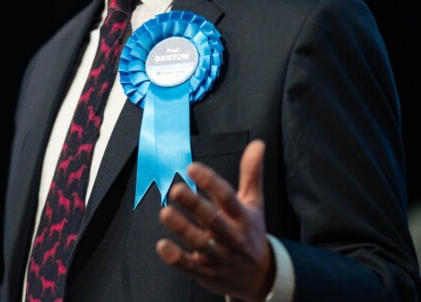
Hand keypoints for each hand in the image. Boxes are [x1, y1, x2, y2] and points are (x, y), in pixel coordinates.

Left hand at [156, 139, 274, 301]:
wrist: (257, 278)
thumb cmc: (250, 232)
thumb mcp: (254, 203)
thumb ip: (252, 174)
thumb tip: (258, 144)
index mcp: (243, 217)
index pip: (228, 198)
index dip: (211, 182)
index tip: (192, 168)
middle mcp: (232, 237)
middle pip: (214, 220)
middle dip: (195, 205)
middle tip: (176, 190)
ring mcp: (219, 256)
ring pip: (201, 243)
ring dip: (183, 229)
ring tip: (165, 213)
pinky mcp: (206, 272)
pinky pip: (190, 266)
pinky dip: (176, 258)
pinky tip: (162, 246)